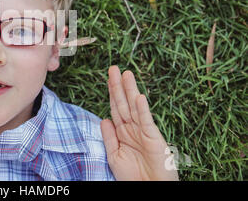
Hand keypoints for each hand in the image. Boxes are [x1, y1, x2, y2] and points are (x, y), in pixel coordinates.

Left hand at [100, 65, 178, 180]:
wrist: (149, 190)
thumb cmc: (132, 177)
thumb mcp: (115, 156)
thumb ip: (109, 137)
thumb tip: (104, 119)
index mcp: (123, 132)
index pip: (115, 108)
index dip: (112, 93)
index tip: (108, 77)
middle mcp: (133, 129)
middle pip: (124, 103)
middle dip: (119, 86)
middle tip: (114, 68)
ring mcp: (144, 132)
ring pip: (134, 108)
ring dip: (130, 91)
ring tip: (126, 74)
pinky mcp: (154, 139)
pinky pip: (146, 122)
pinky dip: (142, 109)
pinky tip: (139, 97)